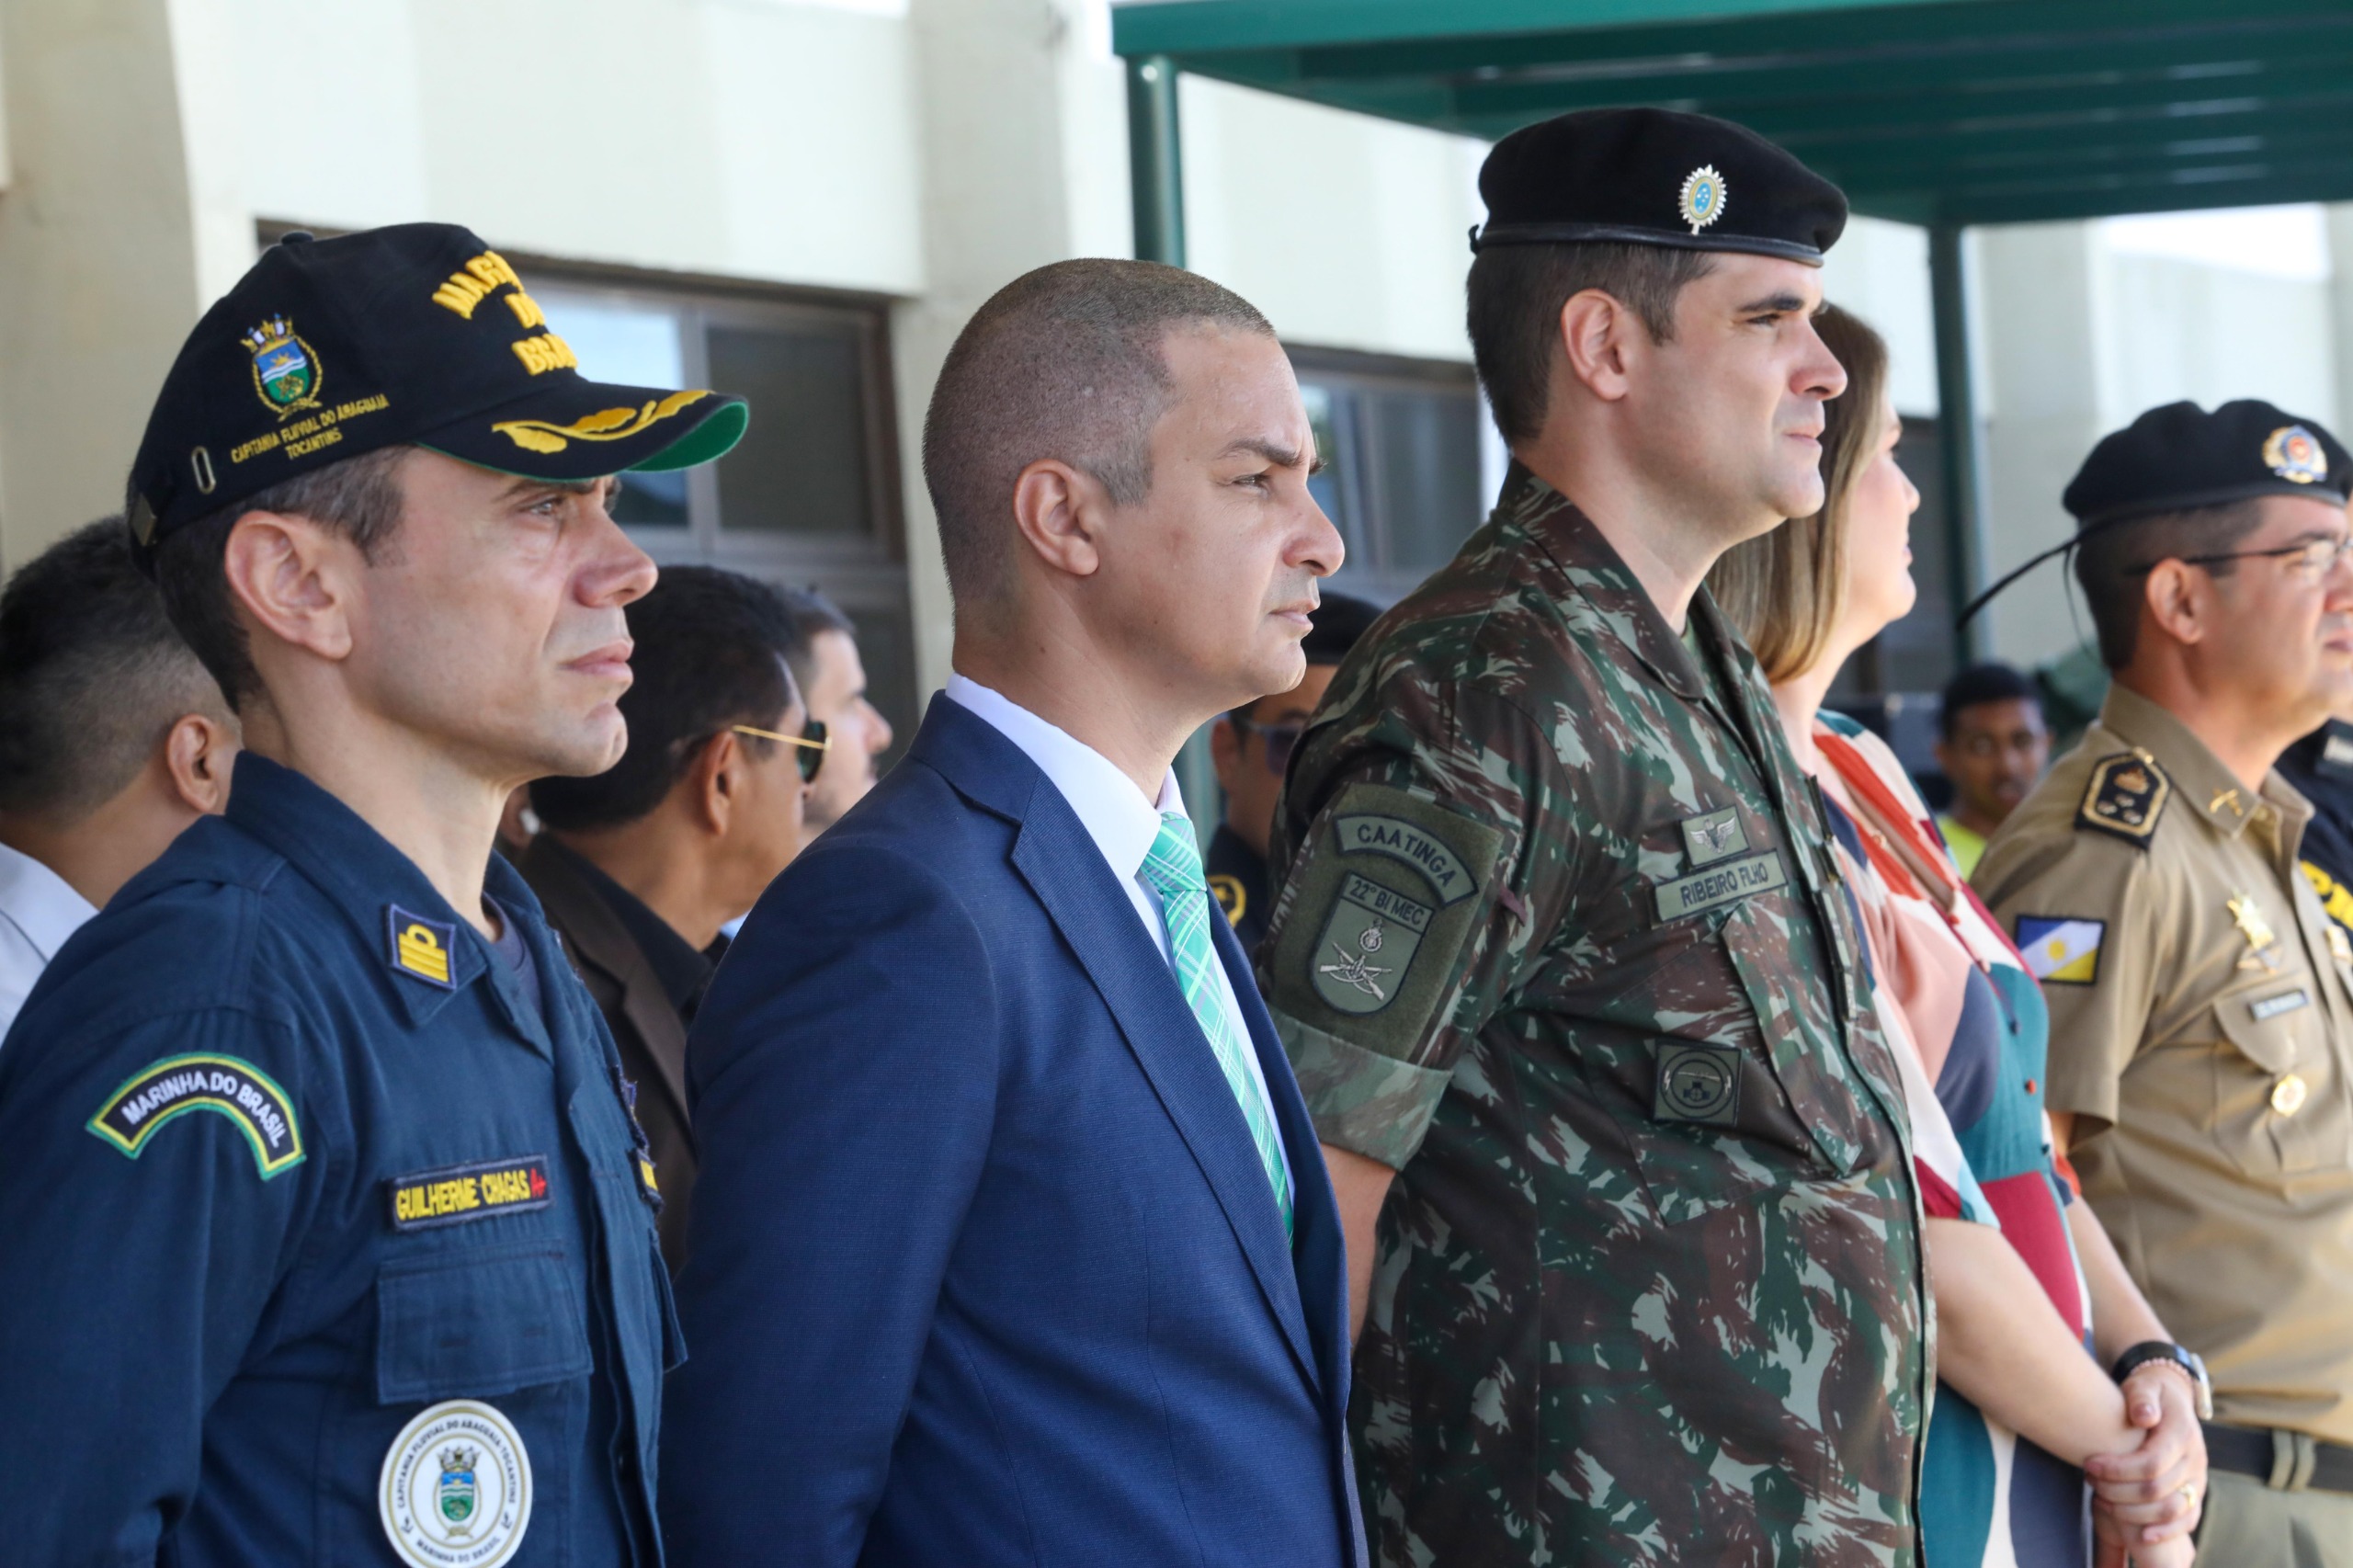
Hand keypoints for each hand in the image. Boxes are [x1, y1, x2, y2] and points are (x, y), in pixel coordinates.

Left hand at [2085, 1364, 2205, 1545]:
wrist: (2171, 1399)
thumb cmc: (2150, 1393)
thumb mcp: (2145, 1385)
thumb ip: (2142, 1396)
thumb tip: (2144, 1415)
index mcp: (2182, 1434)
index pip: (2151, 1463)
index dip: (2117, 1469)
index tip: (2088, 1464)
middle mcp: (2195, 1460)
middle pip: (2157, 1490)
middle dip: (2117, 1490)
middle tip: (2089, 1480)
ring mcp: (2197, 1480)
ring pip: (2170, 1510)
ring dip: (2132, 1512)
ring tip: (2101, 1499)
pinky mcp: (2194, 1494)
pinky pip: (2188, 1521)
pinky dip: (2165, 1532)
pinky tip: (2140, 1536)